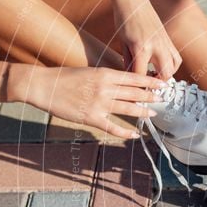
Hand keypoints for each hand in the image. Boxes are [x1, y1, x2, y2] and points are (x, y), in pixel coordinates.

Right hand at [6, 64, 166, 138]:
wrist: (43, 85)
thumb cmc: (64, 78)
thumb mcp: (88, 72)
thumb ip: (106, 77)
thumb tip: (122, 81)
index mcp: (104, 74)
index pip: (133, 78)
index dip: (150, 82)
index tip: (162, 84)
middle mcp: (104, 88)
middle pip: (134, 93)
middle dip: (151, 96)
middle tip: (163, 99)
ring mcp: (98, 104)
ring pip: (128, 109)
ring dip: (143, 112)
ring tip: (153, 113)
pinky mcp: (91, 118)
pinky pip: (113, 127)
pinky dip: (126, 132)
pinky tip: (135, 134)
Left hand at [112, 0, 181, 79]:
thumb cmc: (122, 18)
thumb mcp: (122, 42)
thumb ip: (128, 61)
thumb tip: (131, 77)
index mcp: (141, 47)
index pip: (141, 75)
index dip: (136, 85)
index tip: (133, 90)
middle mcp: (156, 46)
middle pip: (164, 74)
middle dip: (156, 82)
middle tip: (146, 84)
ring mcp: (165, 41)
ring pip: (174, 66)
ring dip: (166, 74)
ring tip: (155, 74)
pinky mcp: (168, 38)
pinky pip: (176, 57)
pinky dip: (171, 64)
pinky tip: (161, 64)